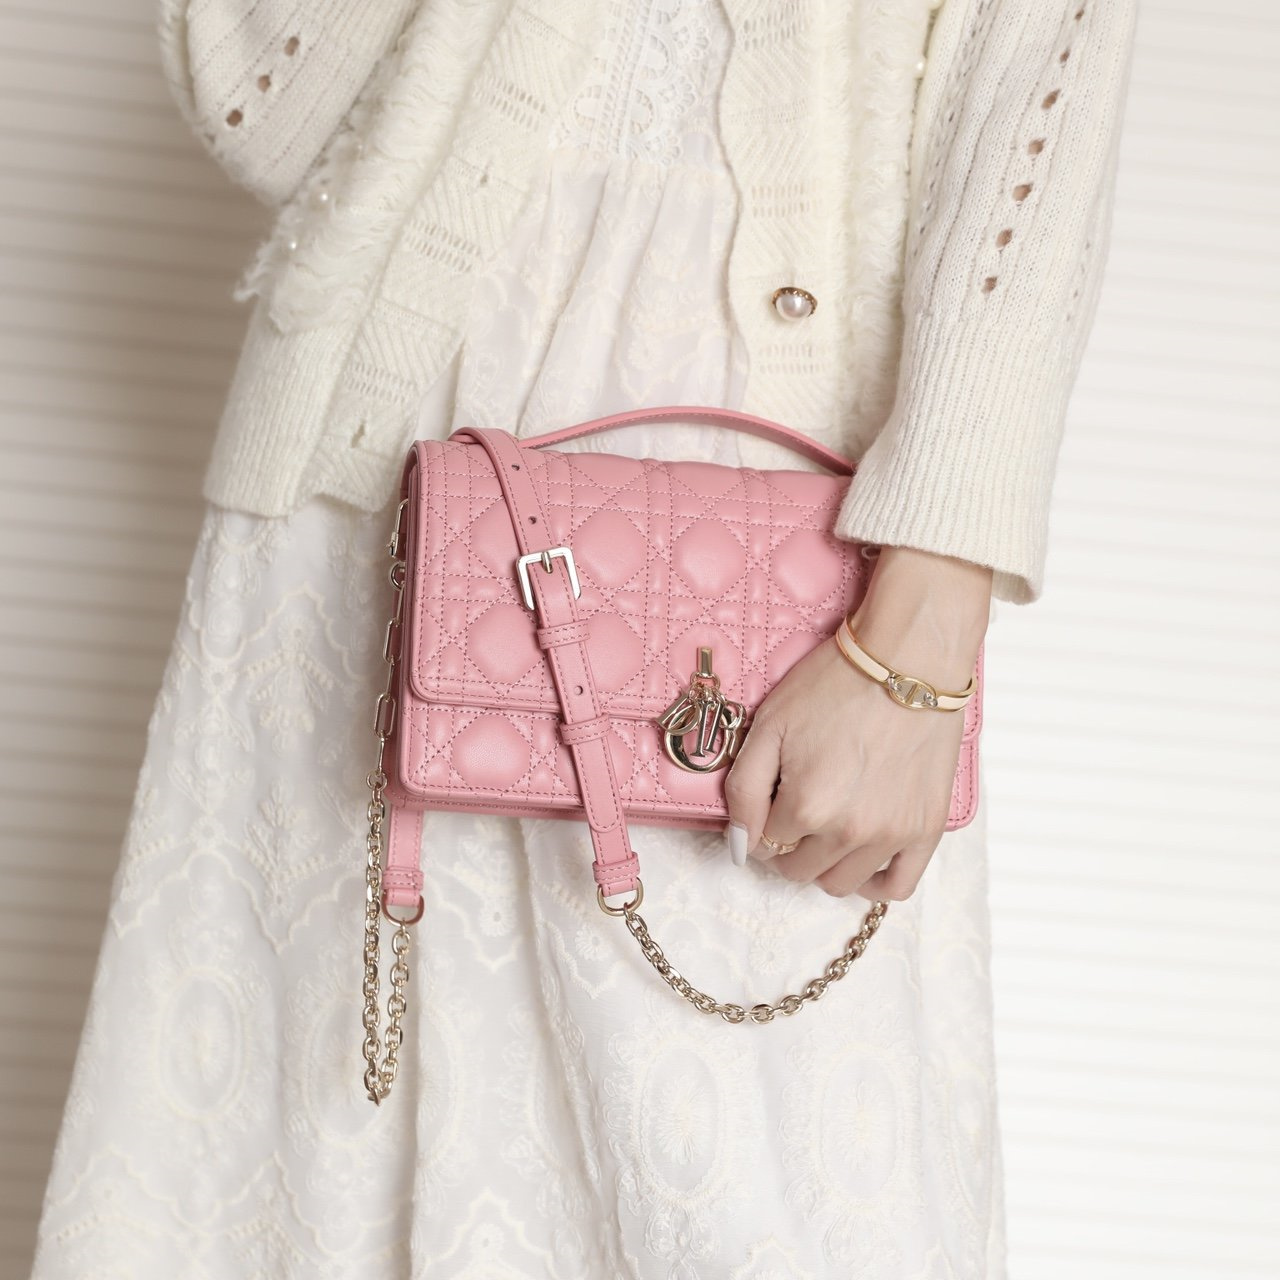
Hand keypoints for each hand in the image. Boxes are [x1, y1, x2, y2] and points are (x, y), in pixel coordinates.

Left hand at [723, 546, 991, 900]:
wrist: (909, 659)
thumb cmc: (836, 684)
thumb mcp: (769, 726)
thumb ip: (744, 791)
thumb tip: (739, 845)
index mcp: (807, 807)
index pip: (764, 846)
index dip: (760, 821)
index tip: (771, 796)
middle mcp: (849, 832)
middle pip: (798, 870)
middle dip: (787, 844)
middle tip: (795, 805)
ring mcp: (892, 836)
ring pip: (839, 883)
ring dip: (823, 862)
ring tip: (826, 825)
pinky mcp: (926, 830)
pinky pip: (898, 887)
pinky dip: (874, 881)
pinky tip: (861, 857)